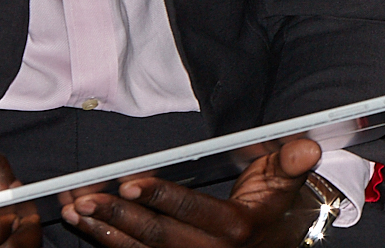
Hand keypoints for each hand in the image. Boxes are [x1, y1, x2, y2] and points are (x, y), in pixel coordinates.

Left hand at [60, 139, 320, 247]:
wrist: (274, 243)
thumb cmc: (273, 204)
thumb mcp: (285, 181)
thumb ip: (292, 163)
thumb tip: (307, 146)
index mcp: (238, 229)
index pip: (194, 212)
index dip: (161, 198)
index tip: (131, 183)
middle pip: (159, 236)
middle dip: (120, 216)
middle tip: (88, 197)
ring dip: (104, 231)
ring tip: (77, 209)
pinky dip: (108, 242)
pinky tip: (88, 225)